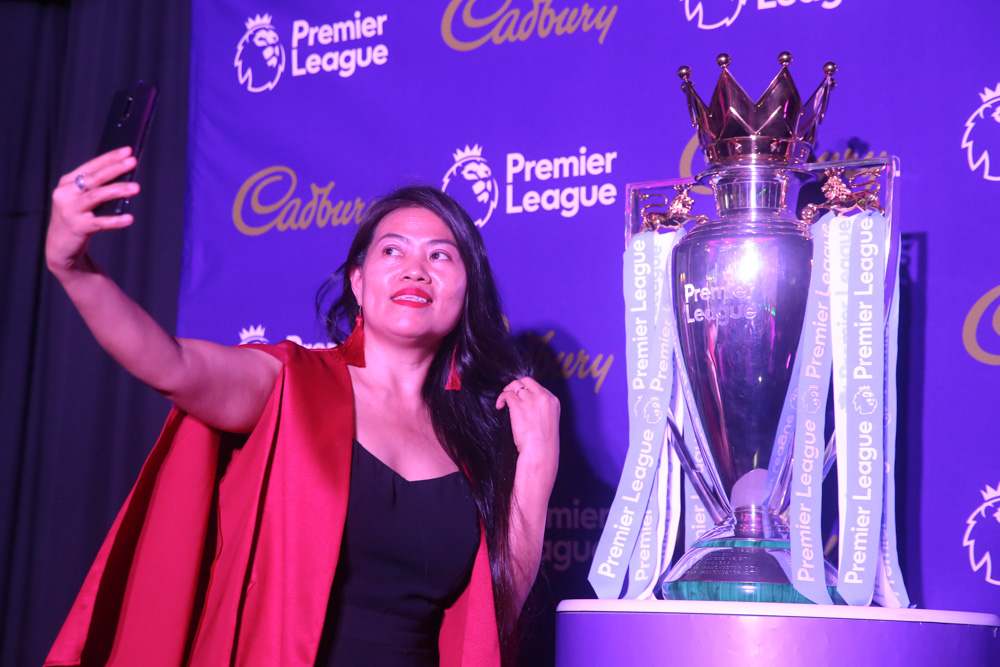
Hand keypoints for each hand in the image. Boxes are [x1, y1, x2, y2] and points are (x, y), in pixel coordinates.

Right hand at [46, 147, 139, 275]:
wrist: (60, 247)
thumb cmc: (78, 218)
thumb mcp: (82, 200)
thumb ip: (97, 189)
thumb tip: (126, 176)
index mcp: (67, 183)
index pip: (91, 166)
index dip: (109, 158)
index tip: (128, 150)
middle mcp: (65, 194)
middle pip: (94, 178)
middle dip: (115, 168)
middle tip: (133, 161)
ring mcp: (70, 210)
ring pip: (96, 196)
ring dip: (117, 190)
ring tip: (136, 187)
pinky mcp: (77, 227)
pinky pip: (100, 223)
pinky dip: (115, 220)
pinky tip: (129, 218)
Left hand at [496, 377, 559, 470]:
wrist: (540, 451)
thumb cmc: (543, 443)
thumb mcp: (549, 421)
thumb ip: (541, 410)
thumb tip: (527, 407)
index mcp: (553, 400)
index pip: (538, 386)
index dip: (527, 391)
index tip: (521, 398)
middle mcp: (543, 397)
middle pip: (526, 381)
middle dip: (516, 386)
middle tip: (510, 394)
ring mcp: (530, 400)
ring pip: (515, 386)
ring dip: (507, 392)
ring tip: (503, 402)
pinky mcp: (518, 405)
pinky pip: (506, 395)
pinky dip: (501, 398)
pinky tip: (499, 406)